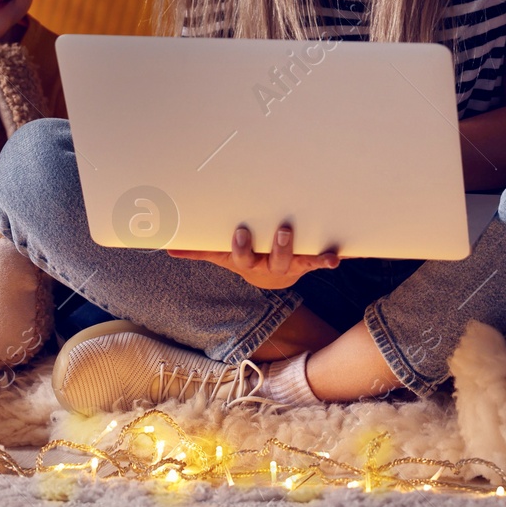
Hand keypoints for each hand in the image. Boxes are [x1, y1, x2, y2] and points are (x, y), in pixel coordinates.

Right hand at [168, 224, 338, 290]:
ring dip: (306, 251)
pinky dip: (328, 260)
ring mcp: (290, 265)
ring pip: (298, 259)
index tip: (241, 232)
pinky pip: (319, 262)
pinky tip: (338, 257)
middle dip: (278, 246)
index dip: (241, 247)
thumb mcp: (222, 255)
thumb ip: (198, 251)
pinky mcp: (307, 263)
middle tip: (282, 229)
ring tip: (318, 242)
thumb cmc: (245, 257)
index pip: (241, 256)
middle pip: (274, 259)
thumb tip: (167, 248)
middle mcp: (269, 266)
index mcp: (247, 262)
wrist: (269, 277)